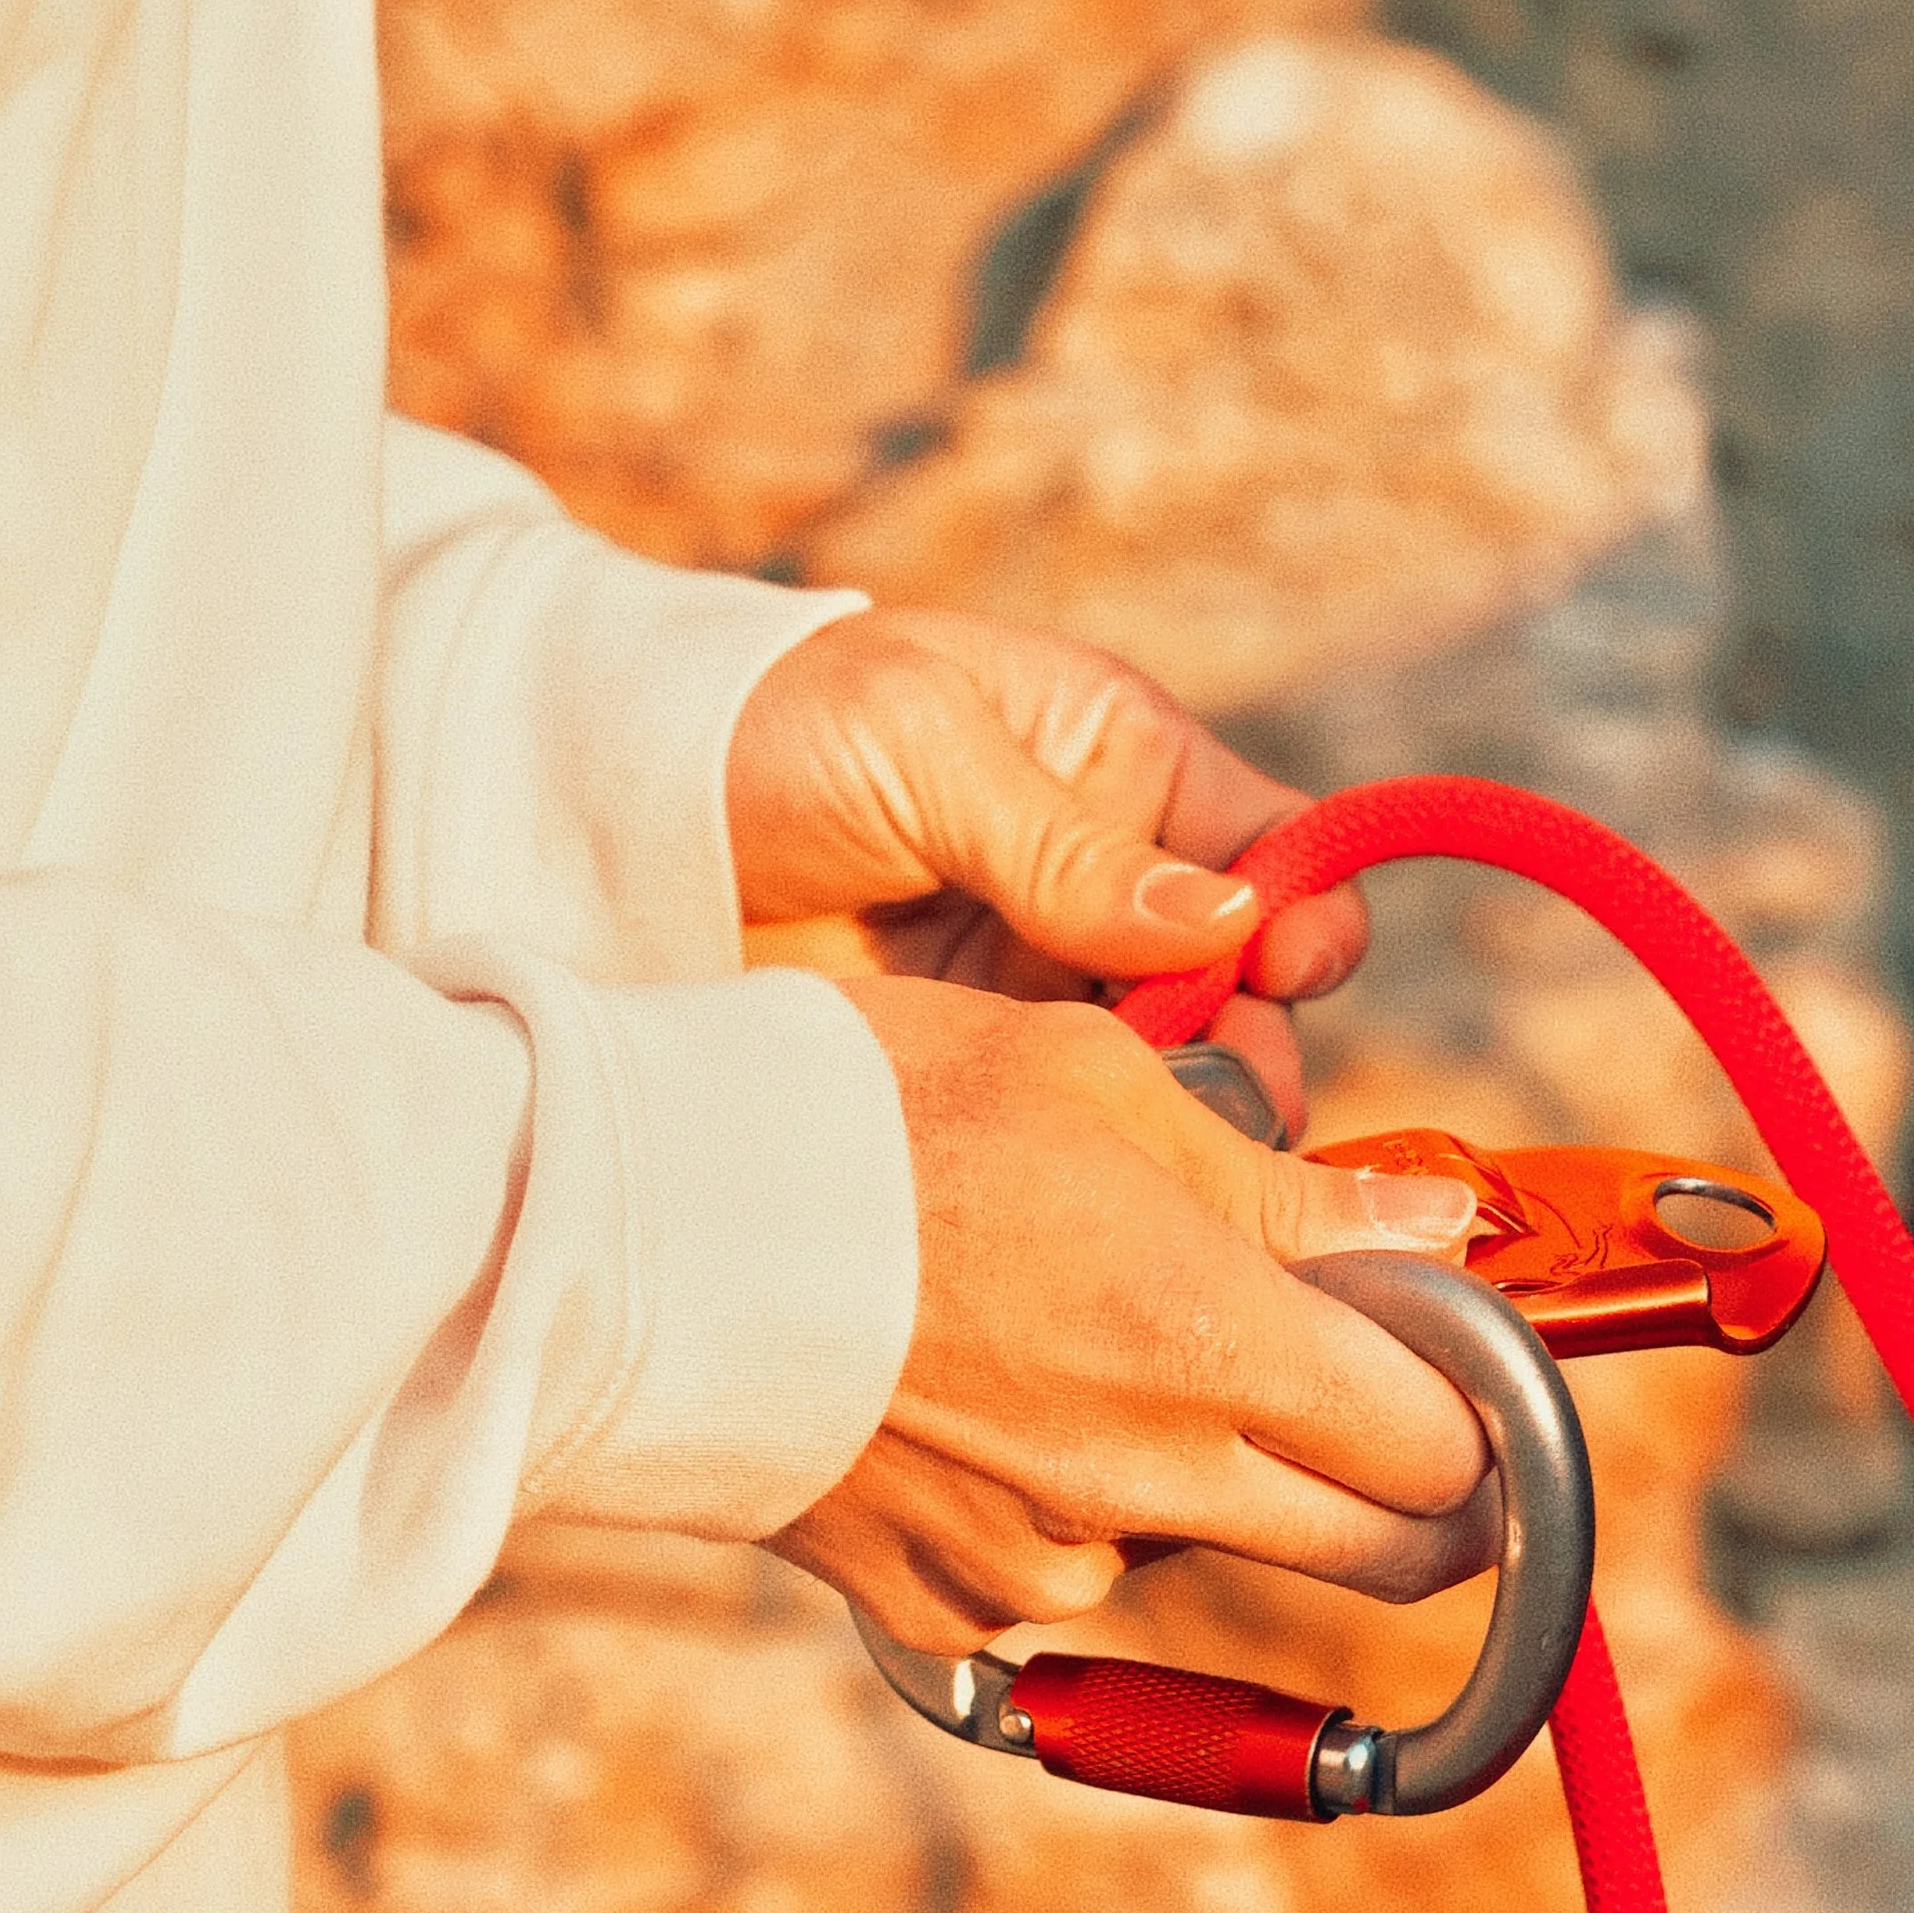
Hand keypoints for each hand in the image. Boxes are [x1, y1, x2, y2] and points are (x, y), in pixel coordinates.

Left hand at [726, 606, 1361, 1136]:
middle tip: (1229, 1096)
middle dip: (1256, 1040)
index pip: (1274, 845)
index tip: (1284, 971)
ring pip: (1179, 1063)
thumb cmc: (768, 733)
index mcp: (1121, 762)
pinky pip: (1087, 1114)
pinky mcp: (990, 1060)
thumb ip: (1066, 844)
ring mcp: (1050, 975)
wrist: (610, 821)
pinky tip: (1097, 1179)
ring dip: (1190, 1112)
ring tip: (1161, 1152)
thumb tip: (1226, 921)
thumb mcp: (917, 748)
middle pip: (1248, 980)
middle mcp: (1110, 874)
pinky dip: (1109, 1149)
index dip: (1303, 913)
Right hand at [772, 979, 1495, 1651]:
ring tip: (1087, 1337)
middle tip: (1386, 1401)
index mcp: (1205, 1340)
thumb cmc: (858, 1112)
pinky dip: (1061, 1504)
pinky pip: (1061, 1573)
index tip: (1471, 1368)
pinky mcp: (943, 1607)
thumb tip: (1441, 1235)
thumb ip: (1289, 1193)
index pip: (1445, 1446)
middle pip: (1377, 1549)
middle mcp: (1143, 1484)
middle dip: (1417, 1489)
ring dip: (1206, 1472)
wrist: (618, 1231)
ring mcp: (1039, 1565)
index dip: (1485, 1410)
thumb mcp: (1095, 1083)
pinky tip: (979, 1398)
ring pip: (1203, 1547)